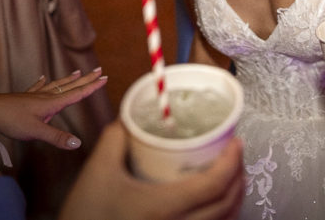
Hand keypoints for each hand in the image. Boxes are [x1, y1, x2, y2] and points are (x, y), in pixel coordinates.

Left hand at [0, 68, 107, 148]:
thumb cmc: (11, 120)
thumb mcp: (35, 132)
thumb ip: (56, 137)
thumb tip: (78, 143)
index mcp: (51, 103)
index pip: (76, 94)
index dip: (91, 87)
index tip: (104, 78)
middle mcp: (45, 96)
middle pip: (69, 86)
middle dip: (85, 80)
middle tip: (99, 70)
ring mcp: (34, 96)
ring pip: (56, 85)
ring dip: (68, 79)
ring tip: (78, 72)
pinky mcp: (23, 98)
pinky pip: (37, 87)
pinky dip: (42, 82)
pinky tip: (43, 77)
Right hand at [59, 122, 244, 219]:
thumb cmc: (85, 216)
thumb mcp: (96, 173)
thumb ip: (115, 139)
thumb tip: (130, 116)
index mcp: (163, 207)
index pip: (213, 185)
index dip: (232, 162)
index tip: (237, 142)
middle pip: (226, 205)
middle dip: (239, 177)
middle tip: (237, 154)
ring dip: (233, 198)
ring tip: (231, 176)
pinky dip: (222, 216)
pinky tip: (215, 204)